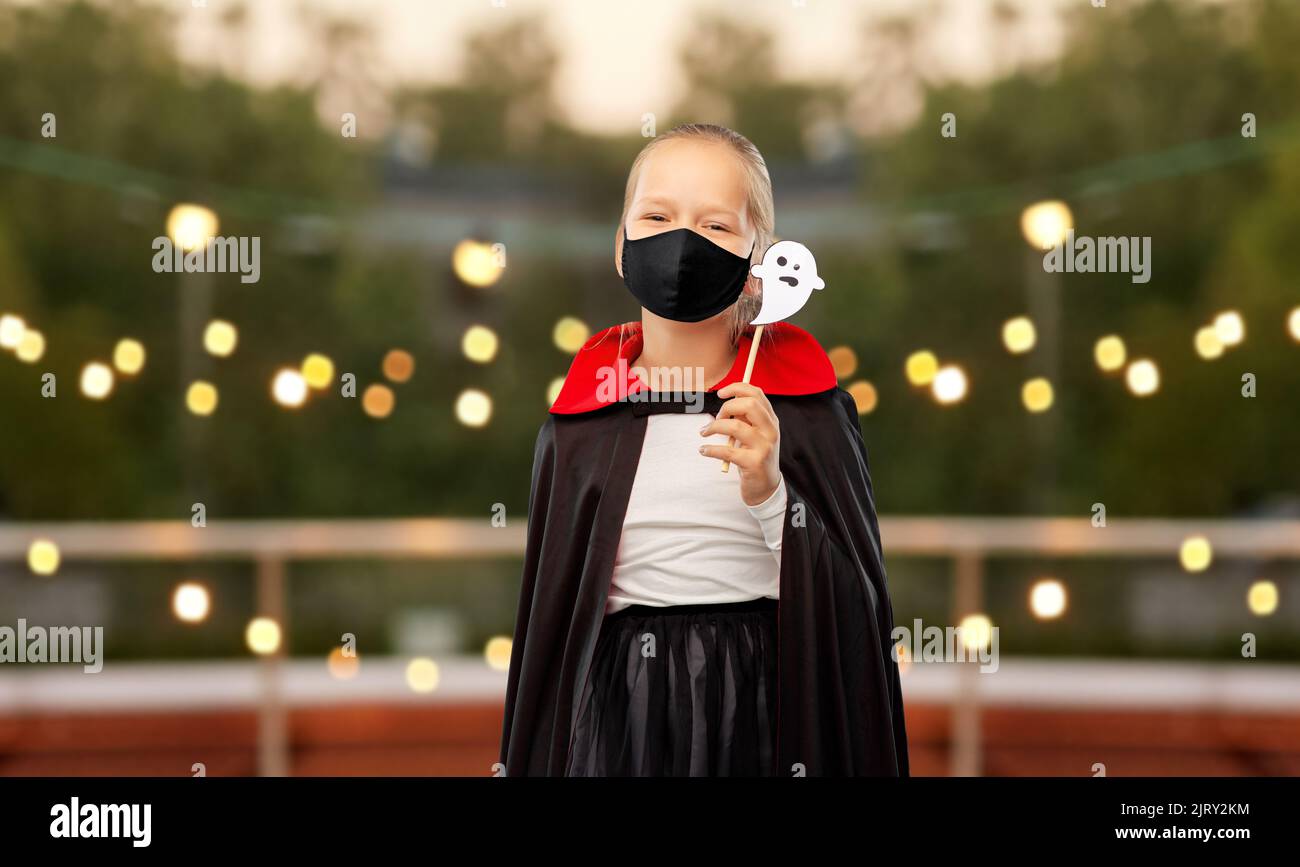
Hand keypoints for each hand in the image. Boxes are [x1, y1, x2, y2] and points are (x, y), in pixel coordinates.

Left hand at [698, 382, 781, 506]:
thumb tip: (726, 405)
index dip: (736, 388)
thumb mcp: (756, 435)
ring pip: (735, 426)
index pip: (757, 394)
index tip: (720, 393)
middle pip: (749, 405)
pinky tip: (703, 450)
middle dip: (727, 407)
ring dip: (713, 427)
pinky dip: (711, 449)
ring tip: (704, 432)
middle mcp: (771, 431)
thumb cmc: (755, 457)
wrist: (766, 488)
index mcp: (771, 420)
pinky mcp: (754, 463)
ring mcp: (764, 447)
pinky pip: (727, 451)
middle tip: (717, 418)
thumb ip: (746, 419)